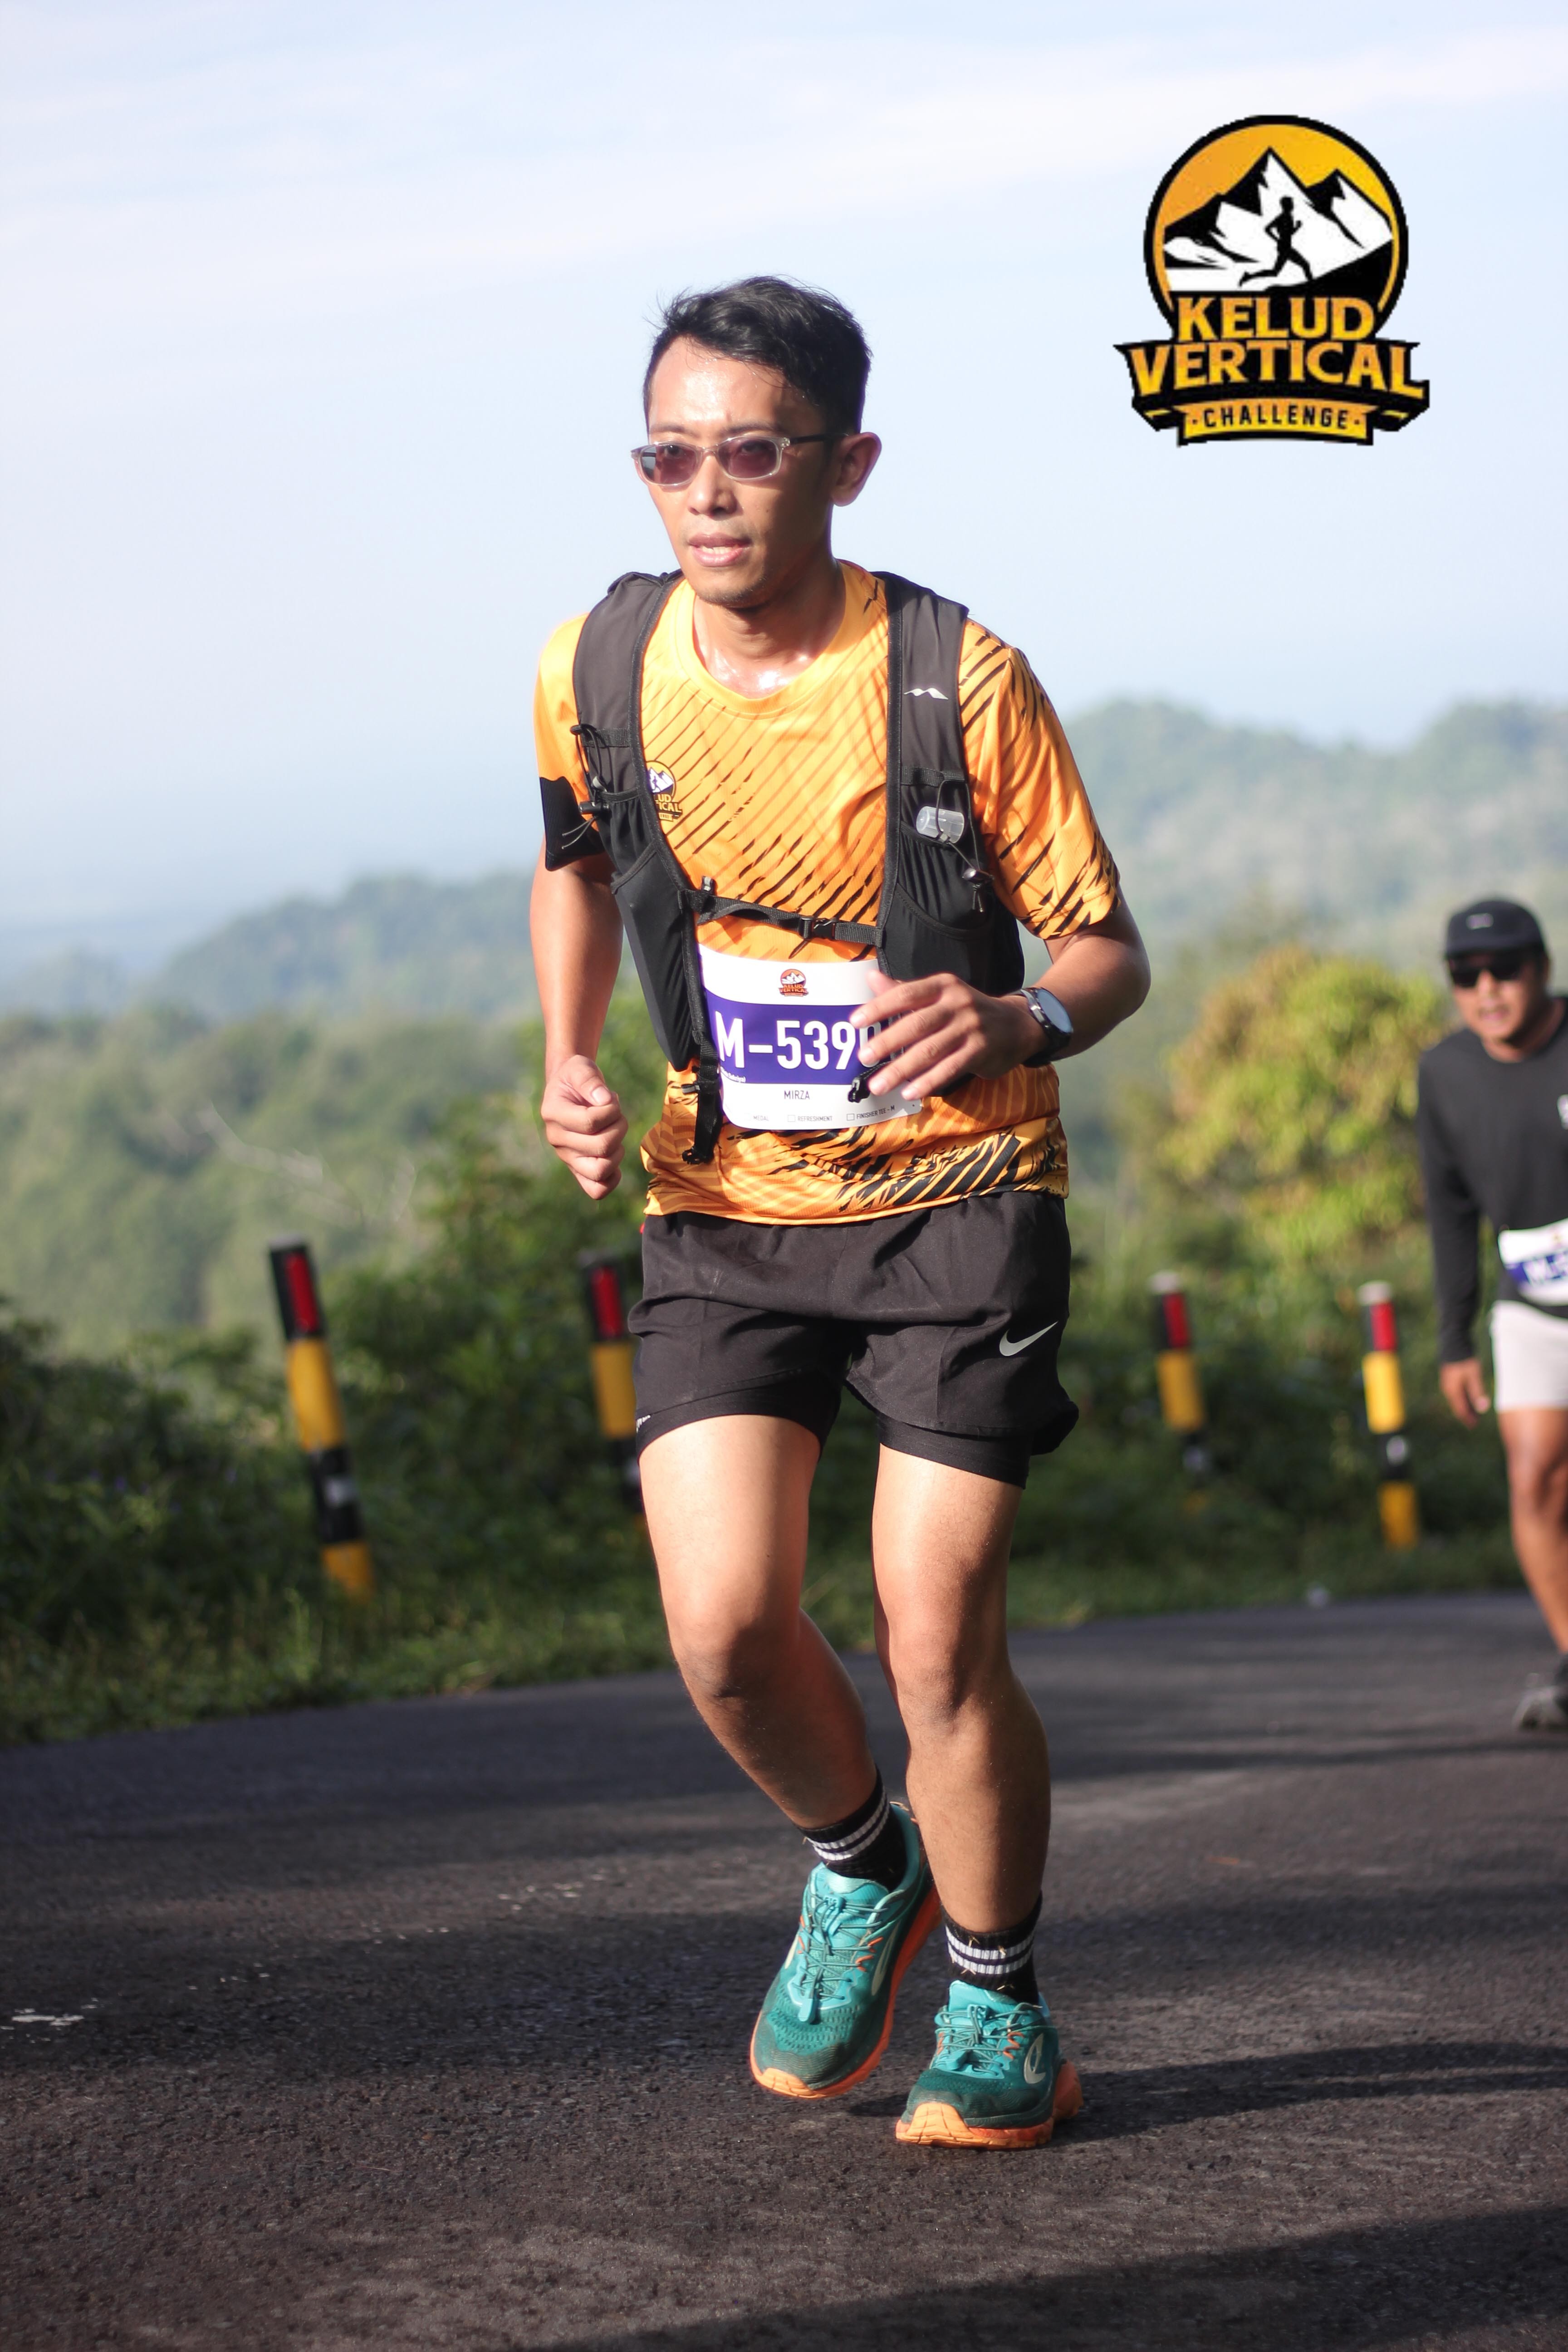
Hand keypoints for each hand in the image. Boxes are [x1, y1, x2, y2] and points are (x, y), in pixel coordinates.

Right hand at [540, 1055, 627, 1197]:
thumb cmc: (576, 1078)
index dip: (611, 1110)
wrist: (570, 1091)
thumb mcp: (581, 1068)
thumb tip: (605, 1100)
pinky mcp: (578, 1170)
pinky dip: (613, 1177)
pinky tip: (615, 1154)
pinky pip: (597, 1190)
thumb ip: (590, 1081)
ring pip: (600, 1171)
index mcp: (553, 1114)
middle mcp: (557, 1140)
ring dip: (618, 1150)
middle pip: (601, 1147)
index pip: (590, 1122)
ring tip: (614, 1132)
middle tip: (616, 1114)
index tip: (611, 1098)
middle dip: (619, 1127)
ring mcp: (567, 1158)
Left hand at [851, 972, 1037, 1100]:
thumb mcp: (940, 994)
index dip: (879, 1007)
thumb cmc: (967, 1011)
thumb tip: (871, 978)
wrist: (1017, 1024)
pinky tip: (909, 1092)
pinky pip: (949, 1069)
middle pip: (916, 1024)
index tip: (855, 1022)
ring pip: (930, 1051)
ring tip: (878, 1085)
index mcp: (943, 985)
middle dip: (887, 1042)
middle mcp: (957, 1003)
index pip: (906, 994)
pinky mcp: (981, 1051)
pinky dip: (928, 1082)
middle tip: (863, 1057)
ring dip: (901, 1069)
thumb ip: (905, 991)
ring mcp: (971, 1027)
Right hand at [1439, 1358, 1490, 1426]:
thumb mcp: (1474, 1376)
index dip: (1467, 1419)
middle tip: (1474, 1422)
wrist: (1453, 1342)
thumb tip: (1482, 1408)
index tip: (1474, 1426)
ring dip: (1465, 1406)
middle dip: (1466, 1414)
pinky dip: (1463, 1397)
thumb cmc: (1464, 1360)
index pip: (1460, 1409)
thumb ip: (1477, 1392)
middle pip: (1457, 1405)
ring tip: (1474, 1411)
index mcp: (1453, 1390)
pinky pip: (1456, 1392)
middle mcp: (1448, 1388)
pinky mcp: (1450, 1376)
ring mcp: (1447, 1382)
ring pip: (1457, 1398)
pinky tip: (1469, 1396)